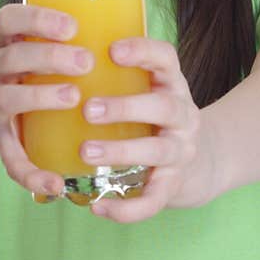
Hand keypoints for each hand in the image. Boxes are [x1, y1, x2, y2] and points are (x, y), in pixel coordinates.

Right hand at [0, 3, 91, 197]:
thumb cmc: (13, 67)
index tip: (72, 25)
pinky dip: (31, 173)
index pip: (10, 19)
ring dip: (40, 97)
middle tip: (86, 61)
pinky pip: (9, 158)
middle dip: (49, 56)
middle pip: (12, 57)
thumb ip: (57, 37)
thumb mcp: (21, 41)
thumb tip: (124, 28)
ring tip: (74, 97)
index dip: (38, 19)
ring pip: (7, 98)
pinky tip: (55, 184)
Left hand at [82, 37, 218, 222]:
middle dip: (125, 107)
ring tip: (85, 152)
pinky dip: (126, 209)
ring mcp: (181, 151)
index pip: (166, 59)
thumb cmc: (155, 117)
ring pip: (157, 151)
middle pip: (163, 107)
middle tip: (88, 109)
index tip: (112, 50)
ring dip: (121, 151)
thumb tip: (56, 57)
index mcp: (171, 85)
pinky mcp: (174, 185)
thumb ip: (117, 75)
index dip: (143, 51)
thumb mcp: (148, 89)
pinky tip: (97, 207)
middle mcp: (182, 115)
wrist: (203, 161)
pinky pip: (154, 200)